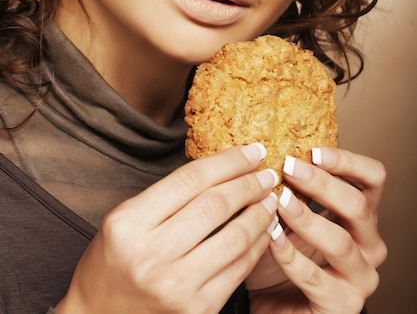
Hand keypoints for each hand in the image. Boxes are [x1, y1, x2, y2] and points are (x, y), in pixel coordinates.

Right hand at [55, 143, 278, 313]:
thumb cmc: (113, 261)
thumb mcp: (125, 219)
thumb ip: (167, 196)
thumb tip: (222, 169)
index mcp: (129, 223)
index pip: (190, 180)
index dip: (228, 161)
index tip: (252, 151)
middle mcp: (151, 255)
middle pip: (215, 205)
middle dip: (249, 183)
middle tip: (268, 173)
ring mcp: (176, 286)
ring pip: (234, 237)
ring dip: (259, 213)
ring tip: (270, 199)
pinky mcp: (196, 310)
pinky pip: (238, 270)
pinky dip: (257, 245)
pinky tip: (264, 230)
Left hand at [247, 147, 386, 313]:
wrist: (273, 303)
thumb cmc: (282, 253)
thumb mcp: (288, 212)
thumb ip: (290, 187)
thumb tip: (272, 150)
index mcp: (361, 215)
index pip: (372, 178)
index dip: (347, 161)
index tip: (313, 151)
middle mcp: (369, 244)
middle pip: (358, 206)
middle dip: (322, 184)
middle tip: (289, 167)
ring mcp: (360, 277)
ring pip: (341, 242)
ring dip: (307, 219)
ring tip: (279, 202)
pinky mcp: (341, 305)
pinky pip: (315, 278)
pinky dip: (290, 255)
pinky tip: (272, 238)